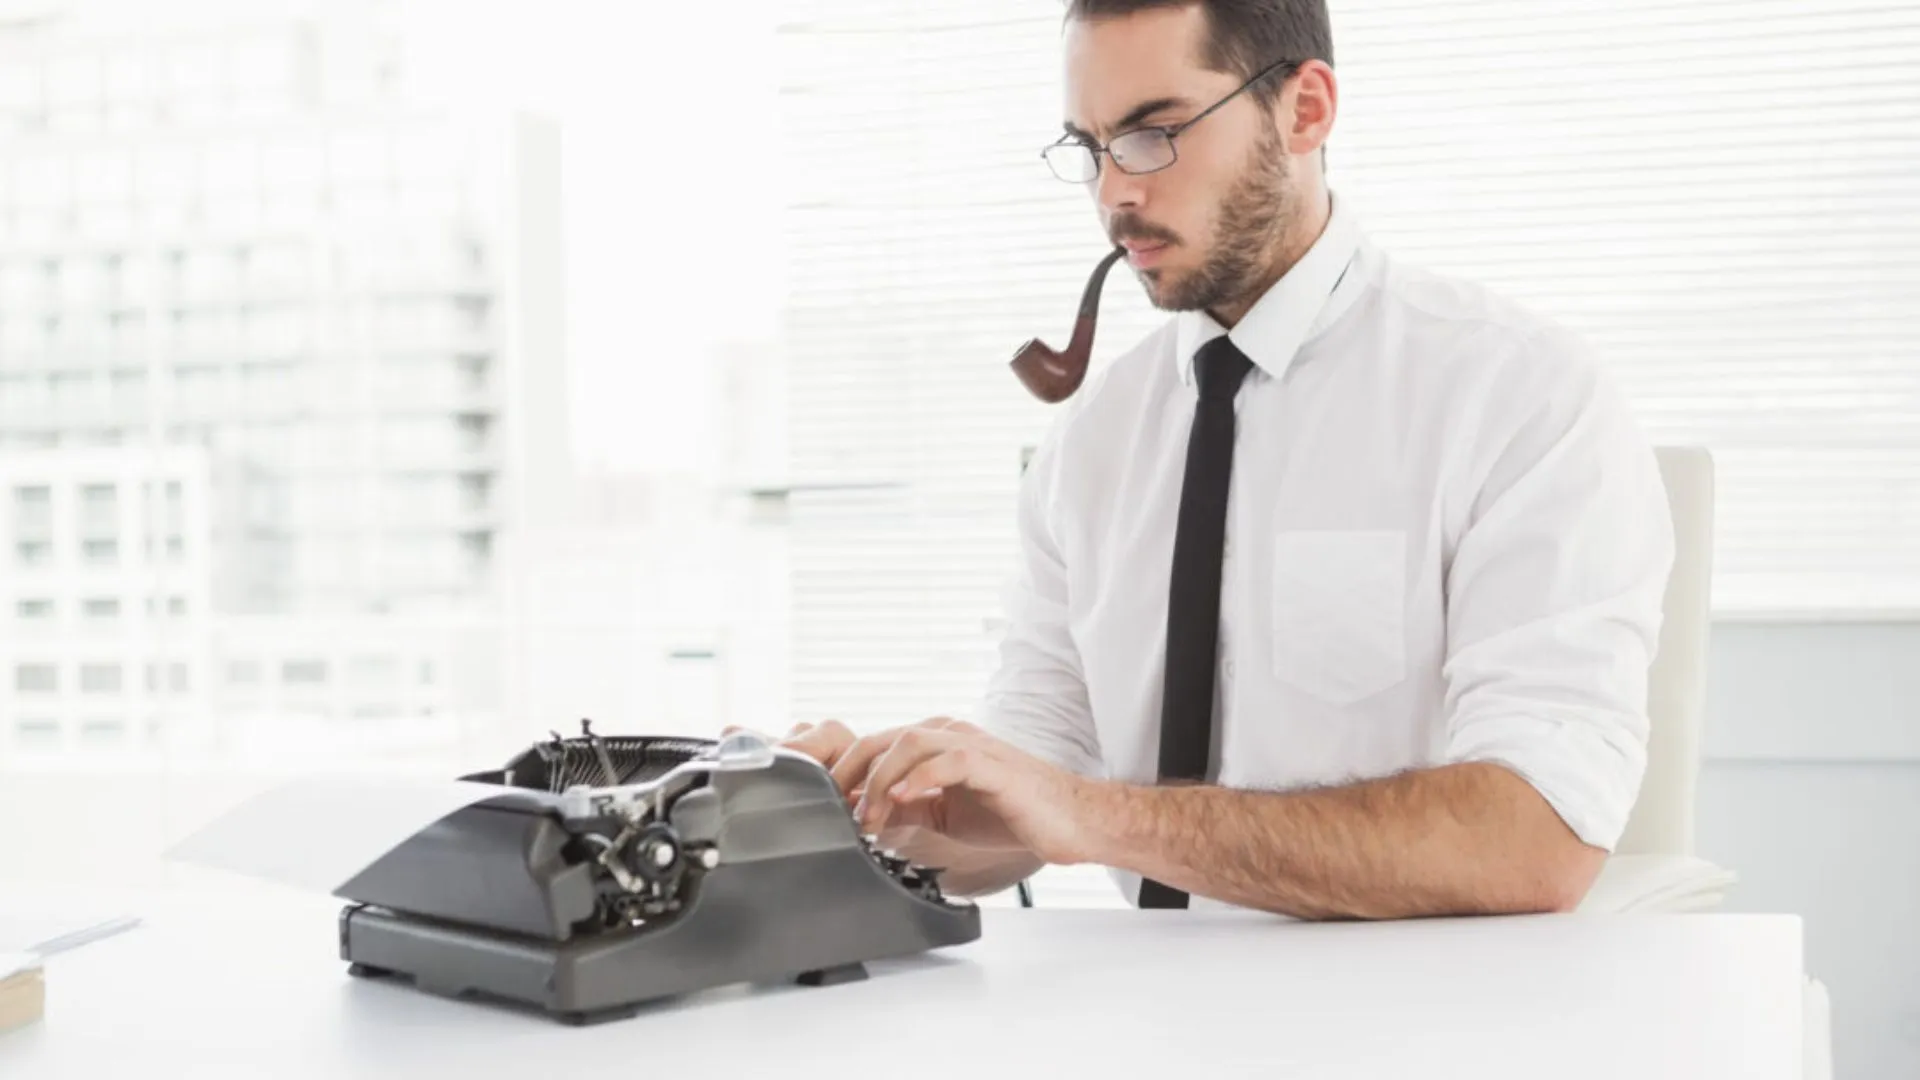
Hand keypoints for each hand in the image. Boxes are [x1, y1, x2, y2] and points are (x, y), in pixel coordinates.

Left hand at [851, 719, 1097, 866]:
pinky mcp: (991, 763)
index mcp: (935, 744)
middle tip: (833, 810)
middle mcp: (948, 735)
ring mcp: (970, 744)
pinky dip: (918, 778)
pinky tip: (902, 800)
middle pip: (882, 738)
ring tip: (867, 817)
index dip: (845, 774)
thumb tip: (863, 818)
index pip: (877, 746)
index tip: (826, 806)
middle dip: (849, 773)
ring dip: (878, 780)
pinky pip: (948, 759)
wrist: (1066, 821)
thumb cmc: (1010, 814)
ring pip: (908, 742)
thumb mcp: (944, 815)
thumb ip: (907, 809)